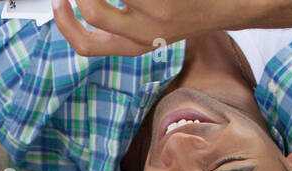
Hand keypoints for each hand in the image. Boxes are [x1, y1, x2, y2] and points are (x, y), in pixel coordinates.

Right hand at [51, 0, 238, 56]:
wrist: (232, 5)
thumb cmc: (190, 10)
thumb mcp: (153, 30)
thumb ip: (121, 23)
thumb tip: (87, 8)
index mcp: (135, 46)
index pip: (87, 45)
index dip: (65, 23)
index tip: (59, 1)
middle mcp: (143, 33)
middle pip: (93, 12)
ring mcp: (155, 10)